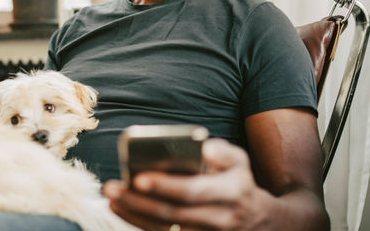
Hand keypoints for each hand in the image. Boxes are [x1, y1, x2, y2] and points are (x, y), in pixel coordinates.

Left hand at [103, 139, 272, 230]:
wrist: (258, 221)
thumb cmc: (237, 182)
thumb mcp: (240, 161)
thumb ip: (224, 152)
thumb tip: (205, 148)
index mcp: (230, 192)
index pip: (193, 191)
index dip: (165, 186)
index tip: (138, 177)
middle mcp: (219, 218)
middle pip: (172, 213)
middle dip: (138, 201)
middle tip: (111, 187)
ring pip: (164, 229)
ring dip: (133, 214)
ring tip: (111, 197)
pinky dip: (139, 223)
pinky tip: (121, 208)